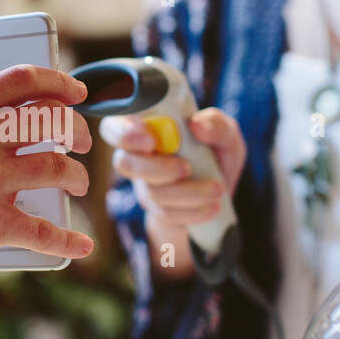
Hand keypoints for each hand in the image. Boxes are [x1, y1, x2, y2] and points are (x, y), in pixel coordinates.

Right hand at [0, 65, 94, 281]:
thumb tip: (8, 119)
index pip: (24, 79)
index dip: (60, 82)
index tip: (77, 93)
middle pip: (53, 121)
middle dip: (78, 131)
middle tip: (82, 143)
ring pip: (59, 169)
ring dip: (77, 178)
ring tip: (76, 185)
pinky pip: (44, 231)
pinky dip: (68, 239)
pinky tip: (83, 244)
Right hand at [100, 107, 244, 277]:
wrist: (219, 193)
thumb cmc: (216, 153)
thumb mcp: (226, 135)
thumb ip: (216, 124)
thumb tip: (196, 125)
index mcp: (146, 128)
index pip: (113, 127)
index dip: (123, 133)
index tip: (150, 139)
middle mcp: (138, 156)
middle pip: (124, 163)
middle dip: (156, 168)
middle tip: (186, 168)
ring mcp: (144, 185)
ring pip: (151, 192)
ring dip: (188, 192)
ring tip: (217, 188)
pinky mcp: (156, 209)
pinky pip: (166, 214)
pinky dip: (193, 211)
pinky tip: (213, 206)